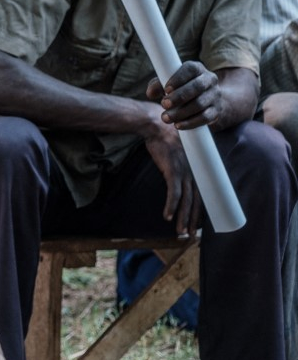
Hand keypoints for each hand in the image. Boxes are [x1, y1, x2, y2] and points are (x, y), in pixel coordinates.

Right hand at [142, 103, 202, 234]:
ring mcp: (185, 171)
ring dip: (183, 218)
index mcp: (198, 168)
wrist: (158, 124)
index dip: (200, 210)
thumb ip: (182, 163)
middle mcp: (195, 171)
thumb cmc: (167, 137)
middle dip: (192, 220)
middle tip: (190, 234)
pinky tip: (167, 216)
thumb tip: (178, 174)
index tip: (197, 223)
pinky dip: (171, 206)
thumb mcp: (180, 151)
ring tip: (180, 231)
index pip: (202, 193)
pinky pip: (173, 193)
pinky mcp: (173, 170)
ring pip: (186, 201)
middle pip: (196, 201)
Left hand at [146, 61, 221, 130]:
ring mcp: (215, 95)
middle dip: (179, 96)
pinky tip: (177, 125)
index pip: (190, 69)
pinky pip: (205, 117)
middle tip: (164, 104)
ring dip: (181, 112)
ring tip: (165, 118)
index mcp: (197, 69)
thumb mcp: (168, 83)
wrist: (206, 100)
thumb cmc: (181, 88)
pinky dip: (190, 122)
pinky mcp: (216, 110)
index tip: (166, 89)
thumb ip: (157, 85)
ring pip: (200, 104)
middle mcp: (209, 79)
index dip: (178, 78)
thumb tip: (150, 93)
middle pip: (197, 86)